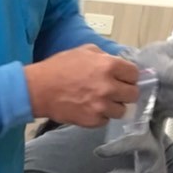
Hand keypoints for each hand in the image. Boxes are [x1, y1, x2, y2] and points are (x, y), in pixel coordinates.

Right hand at [25, 45, 139, 126]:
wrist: (39, 90)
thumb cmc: (58, 68)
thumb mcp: (84, 51)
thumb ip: (104, 56)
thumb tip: (116, 62)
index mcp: (109, 66)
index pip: (134, 74)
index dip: (129, 76)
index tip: (124, 79)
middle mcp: (109, 87)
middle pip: (133, 94)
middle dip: (125, 92)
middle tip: (116, 92)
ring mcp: (101, 106)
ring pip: (122, 111)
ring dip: (114, 107)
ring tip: (102, 103)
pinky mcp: (92, 121)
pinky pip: (105, 121)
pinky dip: (100, 116)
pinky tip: (90, 109)